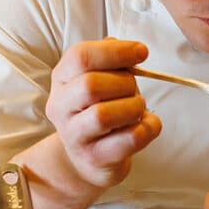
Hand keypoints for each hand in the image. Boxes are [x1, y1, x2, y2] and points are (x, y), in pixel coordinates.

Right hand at [45, 39, 161, 189]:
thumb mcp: (100, 79)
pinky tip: (146, 124)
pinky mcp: (95, 157)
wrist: (88, 157)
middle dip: (124, 83)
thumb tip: (133, 50)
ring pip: (104, 115)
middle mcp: (60, 107)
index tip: (141, 52)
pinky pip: (129, 139)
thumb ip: (111, 60)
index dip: (115, 51)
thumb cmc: (99, 109)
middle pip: (90, 85)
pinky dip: (147, 128)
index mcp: (61, 79)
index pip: (80, 57)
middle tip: (134, 89)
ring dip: (134, 107)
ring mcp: (75, 136)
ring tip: (138, 108)